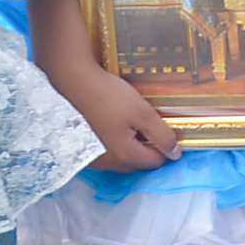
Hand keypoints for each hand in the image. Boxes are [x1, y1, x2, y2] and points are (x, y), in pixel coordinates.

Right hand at [48, 57, 181, 170]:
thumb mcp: (142, 112)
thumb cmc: (107, 96)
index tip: (165, 129)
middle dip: (147, 148)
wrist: (70, 82)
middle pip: (136, 162)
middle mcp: (106, 163)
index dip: (165, 146)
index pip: (154, 162)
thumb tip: (175, 154)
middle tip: (149, 125)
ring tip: (131, 123)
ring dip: (129, 146)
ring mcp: (90, 158)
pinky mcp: (78, 148)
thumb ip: (161, 135)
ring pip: (119, 158)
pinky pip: (103, 152)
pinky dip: (112, 143)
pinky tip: (111, 124)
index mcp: (124, 156)